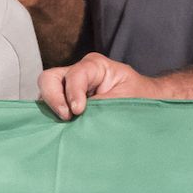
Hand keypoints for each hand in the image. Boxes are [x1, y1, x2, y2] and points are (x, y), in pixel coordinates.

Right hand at [38, 52, 155, 120]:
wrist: (146, 102)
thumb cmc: (138, 97)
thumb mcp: (125, 99)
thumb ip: (102, 105)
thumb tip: (78, 115)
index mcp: (94, 65)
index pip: (75, 74)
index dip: (73, 92)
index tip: (78, 111)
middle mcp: (77, 72)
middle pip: (49, 79)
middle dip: (53, 99)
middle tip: (67, 118)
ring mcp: (68, 87)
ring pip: (46, 92)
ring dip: (53, 109)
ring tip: (67, 124)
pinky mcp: (65, 102)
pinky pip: (51, 106)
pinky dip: (53, 116)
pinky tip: (65, 127)